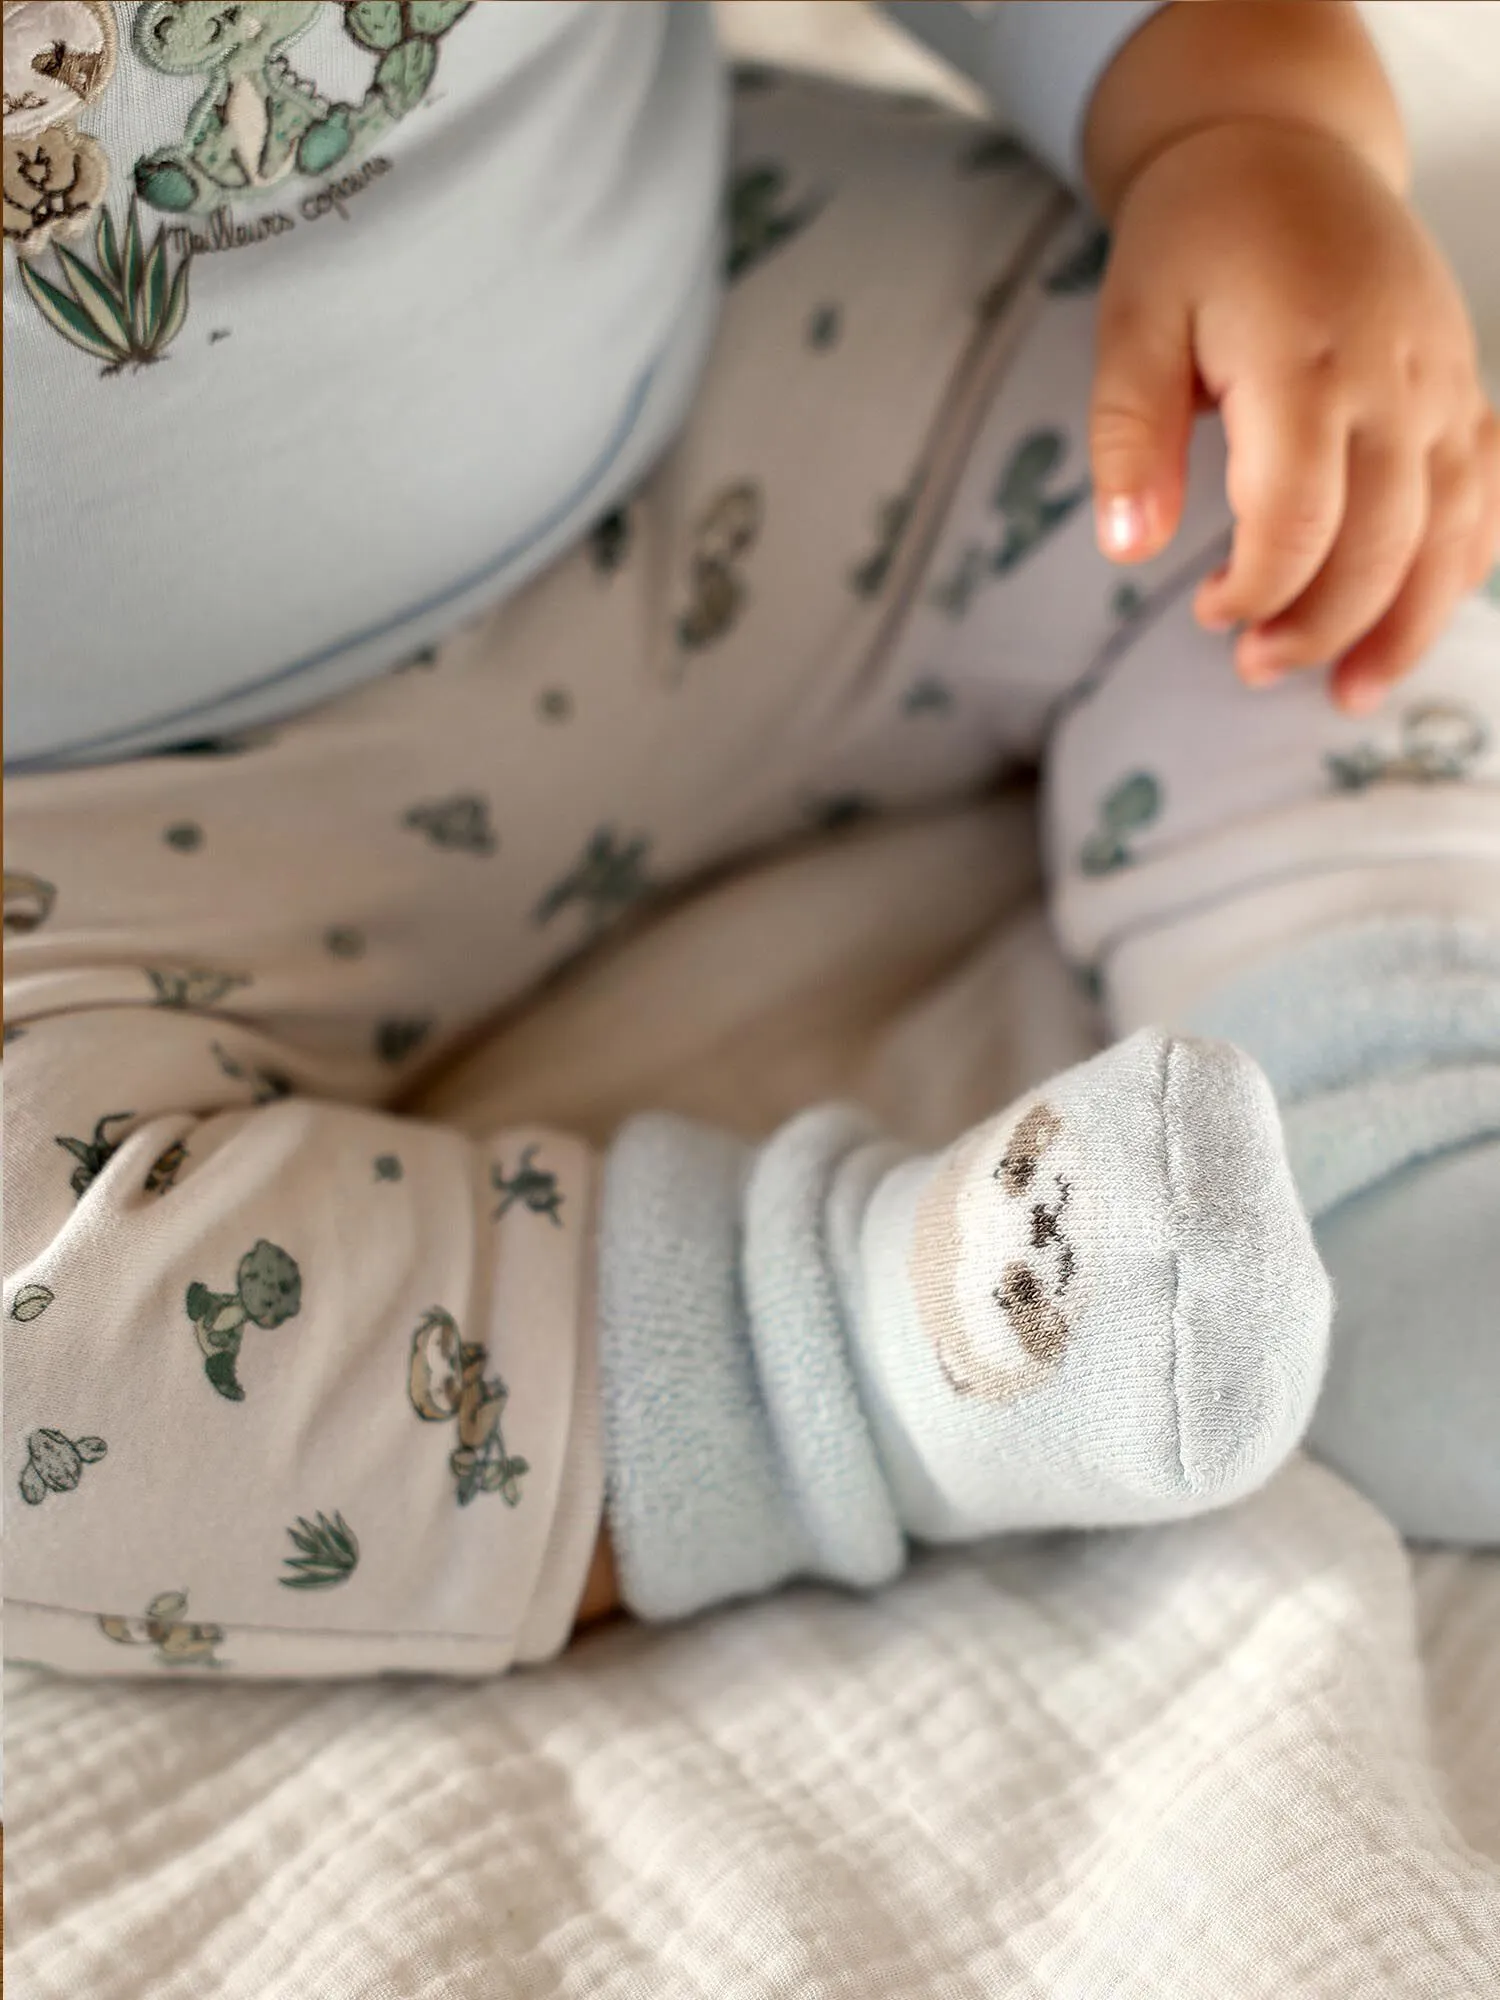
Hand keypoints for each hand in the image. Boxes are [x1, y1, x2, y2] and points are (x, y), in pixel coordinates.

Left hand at [1089, 118, 1499, 711]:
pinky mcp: (1461, 385)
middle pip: (1381, 542)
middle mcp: (1394, 375)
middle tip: (1254, 666)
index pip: (1297, 518)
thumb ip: (1130, 435)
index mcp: (1304, 359)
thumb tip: (1130, 550)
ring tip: (1350, 691)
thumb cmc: (1197, 239)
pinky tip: (1420, 617)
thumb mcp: (1131, 322)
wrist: (1283, 146)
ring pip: (1451, 530)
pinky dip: (1462, 563)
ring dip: (1405, 623)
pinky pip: (1485, 490)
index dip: (1258, 589)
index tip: (1208, 611)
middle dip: (1319, 625)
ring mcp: (1442, 380)